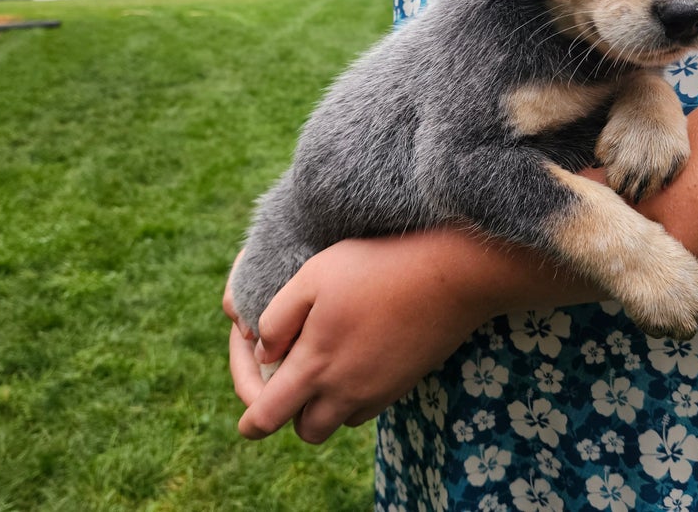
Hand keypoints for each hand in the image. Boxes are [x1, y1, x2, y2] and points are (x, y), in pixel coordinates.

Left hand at [227, 232, 506, 442]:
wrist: (451, 274)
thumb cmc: (376, 267)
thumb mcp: (312, 276)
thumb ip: (277, 319)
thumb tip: (264, 353)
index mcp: (315, 366)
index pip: (267, 417)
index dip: (250, 422)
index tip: (247, 414)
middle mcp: (346, 391)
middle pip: (306, 430)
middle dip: (291, 413)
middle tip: (291, 376)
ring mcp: (379, 392)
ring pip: (339, 421)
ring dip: (324, 405)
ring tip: (324, 362)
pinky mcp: (403, 384)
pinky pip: (368, 406)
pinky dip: (353, 395)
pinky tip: (357, 356)